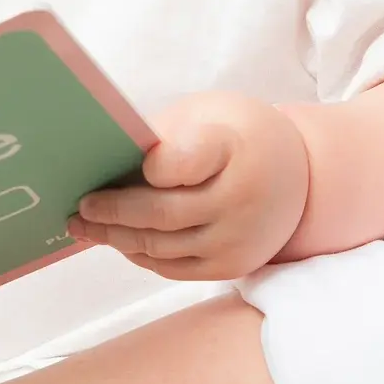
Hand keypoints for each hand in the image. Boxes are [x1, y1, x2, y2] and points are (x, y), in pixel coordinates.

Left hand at [72, 91, 308, 279]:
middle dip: (111, 212)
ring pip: (161, 246)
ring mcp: (238, 239)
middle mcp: (241, 199)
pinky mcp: (231, 266)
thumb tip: (102, 160)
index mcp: (233, 147)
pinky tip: (116, 240)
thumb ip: (163, 136)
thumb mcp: (209, 116)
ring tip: (83, 226)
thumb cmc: (237, 135)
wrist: (303, 175)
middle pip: (161, 213)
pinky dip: (139, 254)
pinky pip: (173, 267)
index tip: (122, 167)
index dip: (149, 168)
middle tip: (79, 206)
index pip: (182, 162)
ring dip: (115, 238)